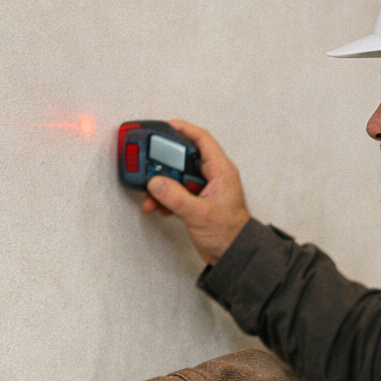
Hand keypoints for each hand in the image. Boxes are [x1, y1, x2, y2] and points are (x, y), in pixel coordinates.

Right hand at [140, 119, 249, 264]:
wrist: (232, 256)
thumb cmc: (229, 234)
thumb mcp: (200, 214)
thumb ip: (176, 197)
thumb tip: (157, 183)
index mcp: (221, 171)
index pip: (202, 140)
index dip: (184, 129)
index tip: (166, 125)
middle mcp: (213, 176)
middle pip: (184, 158)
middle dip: (164, 162)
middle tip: (148, 163)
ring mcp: (203, 189)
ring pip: (177, 177)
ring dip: (162, 185)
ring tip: (151, 193)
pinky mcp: (195, 202)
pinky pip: (175, 192)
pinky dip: (164, 197)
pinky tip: (158, 205)